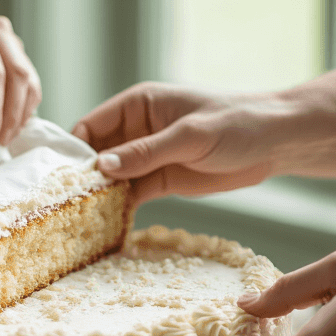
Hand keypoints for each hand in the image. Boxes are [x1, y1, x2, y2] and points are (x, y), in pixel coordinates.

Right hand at [73, 68, 335, 203]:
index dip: (72, 152)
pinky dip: (117, 212)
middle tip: (59, 211)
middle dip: (79, 180)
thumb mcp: (190, 136)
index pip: (90, 127)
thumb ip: (146, 152)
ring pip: (110, 180)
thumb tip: (101, 167)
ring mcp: (148, 157)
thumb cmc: (238, 123)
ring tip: (75, 225)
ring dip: (96, 199)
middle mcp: (137, 130)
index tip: (56, 181)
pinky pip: (130, 197)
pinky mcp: (162, 181)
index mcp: (138, 105)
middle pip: (95, 156)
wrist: (278, 143)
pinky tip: (104, 230)